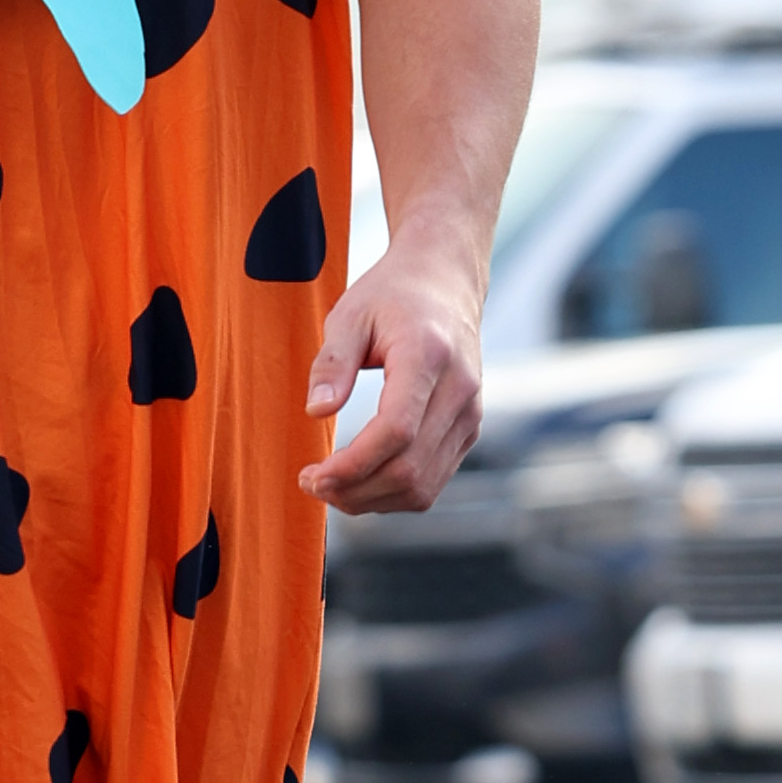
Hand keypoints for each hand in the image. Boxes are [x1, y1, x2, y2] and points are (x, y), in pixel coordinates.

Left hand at [299, 241, 485, 517]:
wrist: (446, 282)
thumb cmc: (392, 295)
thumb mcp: (350, 314)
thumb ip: (332, 362)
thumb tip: (317, 412)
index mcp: (429, 356)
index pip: (397, 430)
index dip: (353, 465)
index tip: (312, 475)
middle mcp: (460, 390)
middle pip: (409, 469)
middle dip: (355, 491)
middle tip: (311, 484)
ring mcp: (470, 414)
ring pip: (423, 487)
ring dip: (372, 501)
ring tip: (331, 487)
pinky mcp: (468, 429)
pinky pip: (433, 481)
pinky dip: (393, 494)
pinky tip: (360, 481)